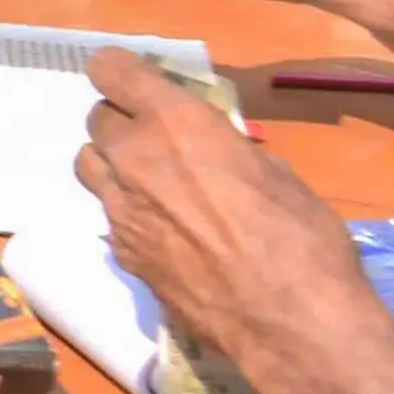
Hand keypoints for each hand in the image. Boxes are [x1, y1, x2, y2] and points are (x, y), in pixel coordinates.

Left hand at [73, 50, 393, 393]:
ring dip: (113, 164)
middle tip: (157, 136)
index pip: (112, 72)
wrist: (288, 322)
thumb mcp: (278, 174)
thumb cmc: (301, 238)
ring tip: (152, 179)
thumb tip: (219, 150)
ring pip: (91, 167)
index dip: (117, 71)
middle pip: (98, 121)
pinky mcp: (122, 254)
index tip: (130, 78)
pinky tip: (164, 229)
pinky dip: (128, 210)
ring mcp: (120, 211)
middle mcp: (134, 160)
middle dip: (123, 121)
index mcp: (175, 124)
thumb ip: (230, 151)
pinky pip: (110, 215)